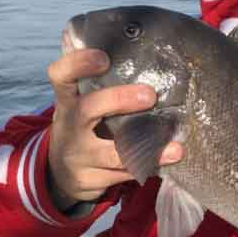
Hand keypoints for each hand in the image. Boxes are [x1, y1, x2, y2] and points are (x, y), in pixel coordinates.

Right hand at [46, 49, 182, 208]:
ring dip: (146, 149)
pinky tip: (170, 159)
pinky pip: (124, 174)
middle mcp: (70, 126)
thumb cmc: (85, 126)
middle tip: (149, 95)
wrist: (61, 172)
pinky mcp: (89, 180)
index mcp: (68, 101)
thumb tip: (152, 56)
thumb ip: (104, 85)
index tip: (103, 57)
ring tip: (176, 148)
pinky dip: (148, 166)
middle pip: (88, 109)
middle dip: (118, 100)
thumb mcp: (83, 104)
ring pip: (112, 153)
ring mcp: (78, 155)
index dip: (78, 64)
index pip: (61, 76)